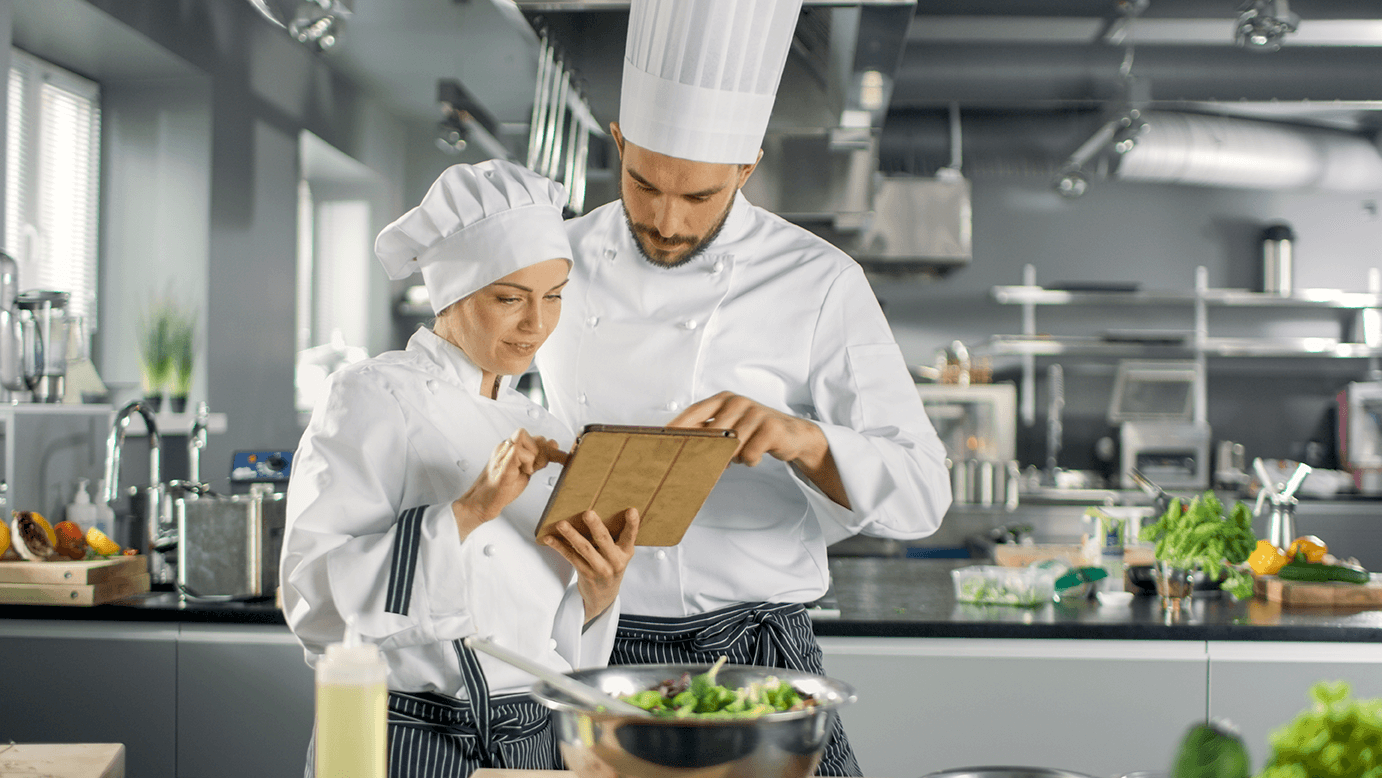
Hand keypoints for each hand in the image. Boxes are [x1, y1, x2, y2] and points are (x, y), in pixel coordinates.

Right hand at [453, 429, 565, 540]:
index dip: (544, 445)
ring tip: (525, 471)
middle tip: (535, 467)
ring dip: (531, 455)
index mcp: (508, 448)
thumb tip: (553, 445)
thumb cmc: (501, 489)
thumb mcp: (524, 471)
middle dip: (538, 449)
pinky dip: (526, 461)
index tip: (554, 457)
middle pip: (525, 433)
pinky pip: (516, 450)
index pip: (530, 436)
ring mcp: (500, 454)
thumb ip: (537, 459)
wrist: (482, 504)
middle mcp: (503, 448)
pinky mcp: (501, 465)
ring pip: (522, 436)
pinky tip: (523, 472)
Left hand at [543, 508, 639, 622]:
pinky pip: (571, 557)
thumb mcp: (620, 555)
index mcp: (625, 552)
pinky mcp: (585, 574)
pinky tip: (550, 539)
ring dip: (571, 535)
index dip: (632, 524)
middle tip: (588, 513)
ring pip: (584, 549)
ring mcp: (600, 569)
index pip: (630, 536)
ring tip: (562, 524)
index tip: (632, 511)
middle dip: (595, 526)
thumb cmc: (611, 567)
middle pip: (604, 540)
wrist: (604, 596)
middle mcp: (615, 561)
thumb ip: (617, 538)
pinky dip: (559, 546)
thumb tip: (600, 511)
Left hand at [670, 391, 826, 468]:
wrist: (793, 434)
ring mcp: (755, 412)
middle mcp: (737, 402)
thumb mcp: (731, 427)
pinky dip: (750, 460)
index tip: (662, 440)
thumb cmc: (755, 431)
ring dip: (734, 457)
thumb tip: (679, 449)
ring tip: (741, 454)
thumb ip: (708, 433)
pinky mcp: (770, 427)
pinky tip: (756, 454)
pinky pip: (749, 454)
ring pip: (730, 447)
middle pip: (711, 433)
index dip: (677, 427)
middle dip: (707, 452)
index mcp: (723, 400)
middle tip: (707, 464)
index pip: (694, 413)